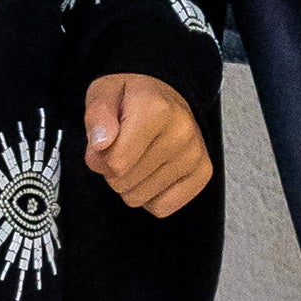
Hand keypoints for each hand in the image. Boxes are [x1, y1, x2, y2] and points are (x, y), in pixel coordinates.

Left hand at [84, 73, 211, 215]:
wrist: (164, 93)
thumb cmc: (130, 97)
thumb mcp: (103, 94)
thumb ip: (97, 118)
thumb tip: (101, 144)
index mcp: (156, 109)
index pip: (115, 162)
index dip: (99, 157)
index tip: (106, 140)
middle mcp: (181, 133)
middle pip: (123, 182)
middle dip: (113, 170)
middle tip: (123, 145)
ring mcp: (194, 155)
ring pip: (139, 198)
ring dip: (130, 183)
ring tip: (138, 155)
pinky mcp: (203, 173)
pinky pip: (162, 207)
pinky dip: (150, 196)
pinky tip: (151, 171)